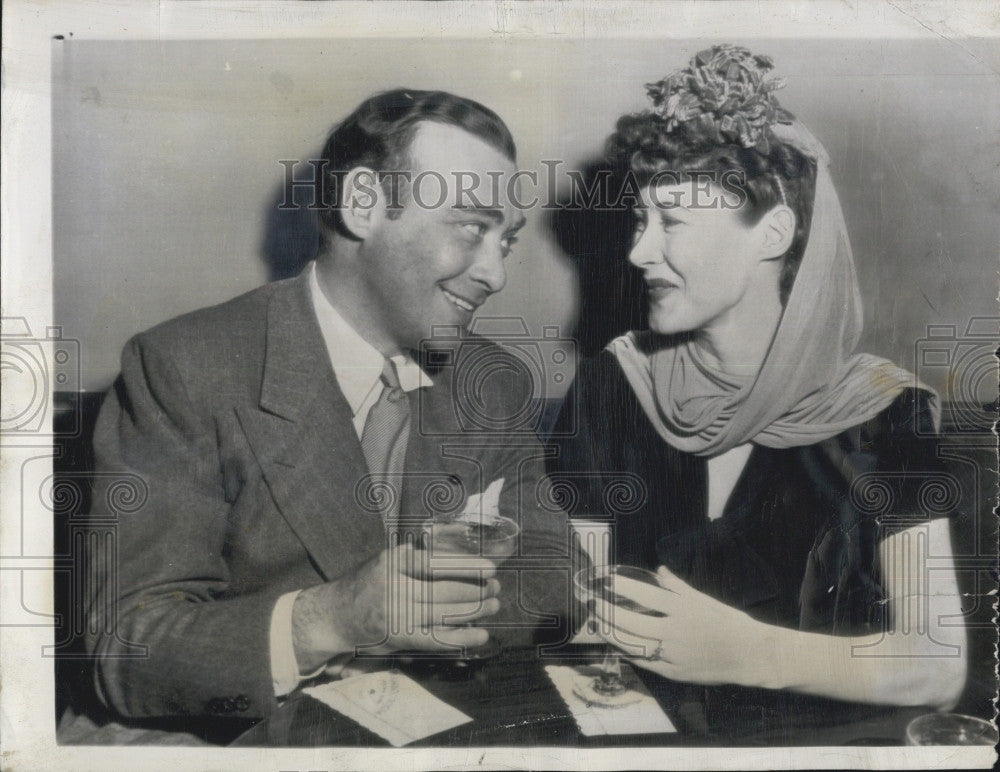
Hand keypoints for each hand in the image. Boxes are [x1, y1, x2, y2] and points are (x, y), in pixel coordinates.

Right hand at [292, 543, 500, 672]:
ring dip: (475, 611)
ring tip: (493, 606)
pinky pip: (437, 640)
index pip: (437, 562)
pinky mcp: (399, 638)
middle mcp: (395, 587)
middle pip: (445, 590)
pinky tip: (480, 635)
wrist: (335, 615)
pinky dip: (462, 638)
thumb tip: (462, 548)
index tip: (491, 567)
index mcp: (394, 561)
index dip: (468, 566)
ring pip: (445, 614)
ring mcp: (397, 615)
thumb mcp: (389, 559)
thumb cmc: (369, 582)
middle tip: (496, 588)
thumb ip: (419, 554)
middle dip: (477, 590)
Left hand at [592, 565, 765, 686]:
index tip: (606, 582)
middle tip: (592, 605)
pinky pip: (646, 663)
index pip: (646, 596)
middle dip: (609, 614)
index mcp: (684, 609)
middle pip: (633, 623)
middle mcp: (676, 632)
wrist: (751, 655)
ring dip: (613, 635)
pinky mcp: (675, 672)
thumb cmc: (728, 622)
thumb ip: (678, 587)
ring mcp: (674, 654)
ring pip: (635, 646)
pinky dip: (630, 654)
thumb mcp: (704, 600)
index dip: (624, 588)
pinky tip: (618, 647)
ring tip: (598, 626)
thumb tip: (659, 571)